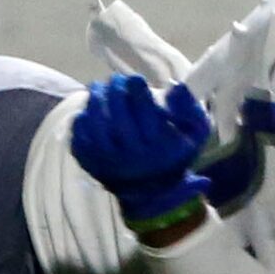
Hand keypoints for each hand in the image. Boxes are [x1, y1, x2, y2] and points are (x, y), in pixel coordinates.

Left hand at [69, 73, 212, 229]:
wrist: (153, 193)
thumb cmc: (174, 155)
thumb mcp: (195, 133)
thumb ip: (191, 108)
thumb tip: (175, 86)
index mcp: (157, 144)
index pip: (143, 108)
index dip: (136, 88)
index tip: (136, 80)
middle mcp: (130, 153)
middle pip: (117, 113)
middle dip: (115, 90)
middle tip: (116, 80)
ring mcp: (106, 160)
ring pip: (95, 123)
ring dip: (95, 99)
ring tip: (99, 88)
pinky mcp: (89, 164)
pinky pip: (79, 138)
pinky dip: (81, 120)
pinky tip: (88, 111)